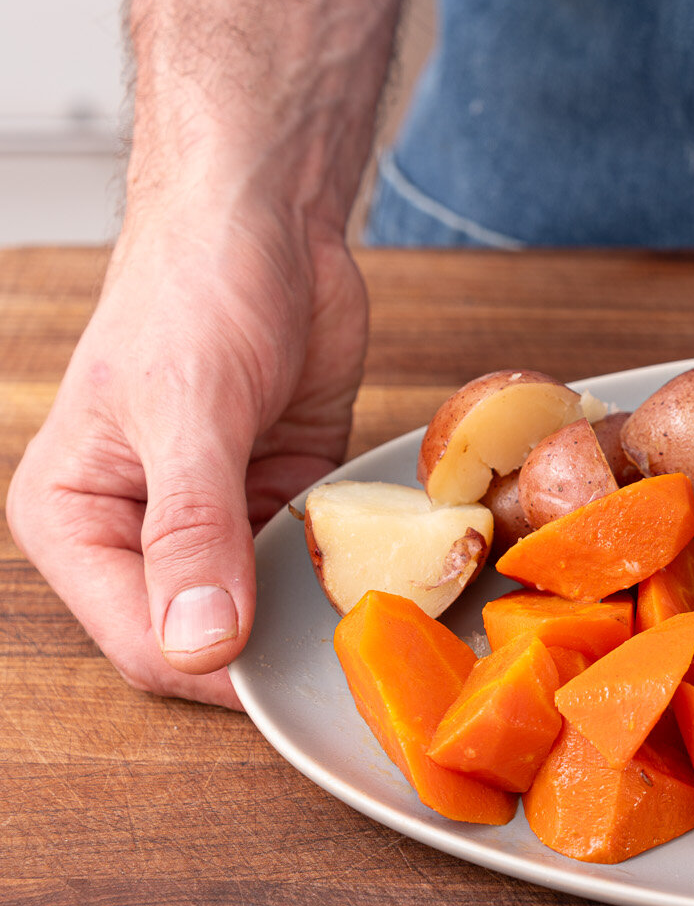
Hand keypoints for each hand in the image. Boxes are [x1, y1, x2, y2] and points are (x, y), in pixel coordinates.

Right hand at [2, 0, 416, 705]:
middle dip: (274, 646)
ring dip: (323, 611)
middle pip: (208, 635)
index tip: (288, 686)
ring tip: (386, 619)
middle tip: (355, 656)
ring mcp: (218, 516)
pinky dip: (356, 567)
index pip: (140, 639)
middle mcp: (141, 530)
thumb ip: (193, 530)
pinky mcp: (284, 493)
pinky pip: (320, 557)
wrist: (268, 219)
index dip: (214, 672)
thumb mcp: (190, 413)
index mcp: (77, 518)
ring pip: (271, 604)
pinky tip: (403, 570)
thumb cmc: (197, 292)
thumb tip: (197, 641)